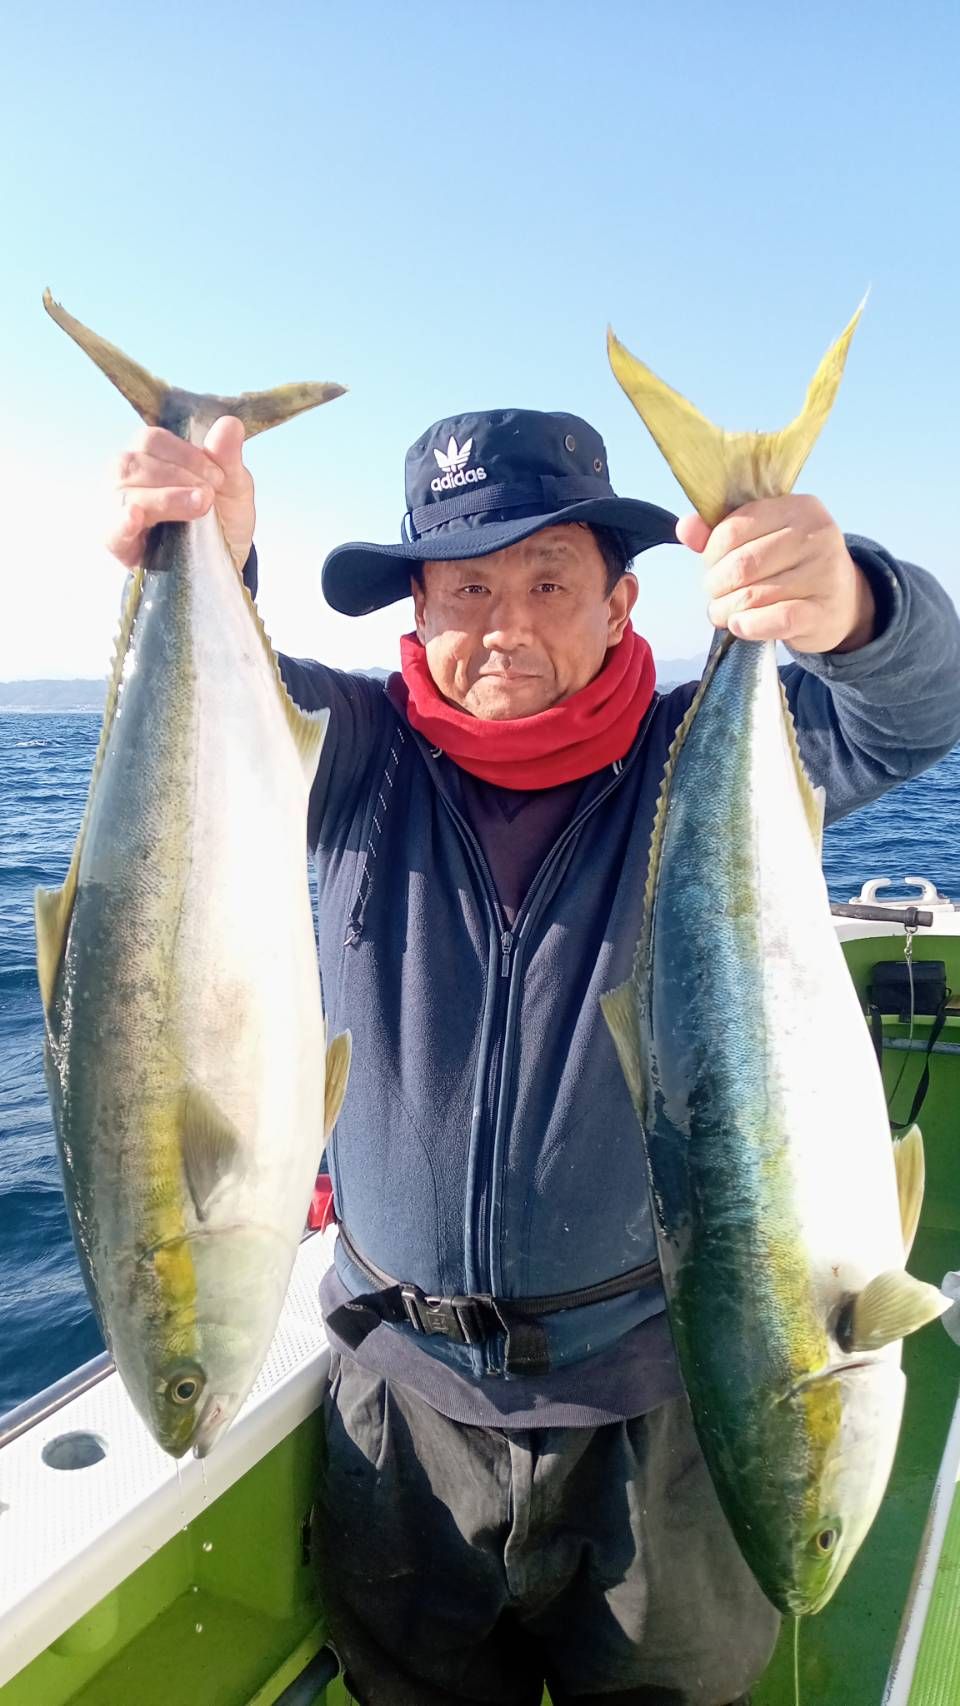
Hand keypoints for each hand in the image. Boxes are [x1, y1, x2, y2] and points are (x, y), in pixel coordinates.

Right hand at [108, 416, 255, 572]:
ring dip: (164, 498)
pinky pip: (111, 528)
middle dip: (177, 476)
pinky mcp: (117, 541)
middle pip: (134, 462)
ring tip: (198, 508)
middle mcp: (127, 477)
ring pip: (125, 492)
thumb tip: (230, 423)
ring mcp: (117, 508)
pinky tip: (134, 517)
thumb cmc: (221, 517)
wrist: (223, 563)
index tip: (218, 476)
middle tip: (209, 496)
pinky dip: (122, 522)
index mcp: (150, 456)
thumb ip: (227, 456)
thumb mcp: (233, 487)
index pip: (152, 440)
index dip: (185, 454)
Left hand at [678, 495, 875, 653]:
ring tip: (724, 613)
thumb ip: (721, 532)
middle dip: (716, 585)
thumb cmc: (793, 566)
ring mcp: (824, 574)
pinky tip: (740, 626)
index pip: (734, 528)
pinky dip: (749, 626)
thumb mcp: (763, 538)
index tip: (711, 567)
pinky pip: (776, 620)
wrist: (843, 601)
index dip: (711, 554)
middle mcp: (816, 536)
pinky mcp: (822, 612)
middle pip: (741, 564)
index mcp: (798, 507)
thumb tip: (685, 527)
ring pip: (753, 595)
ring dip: (726, 610)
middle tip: (715, 594)